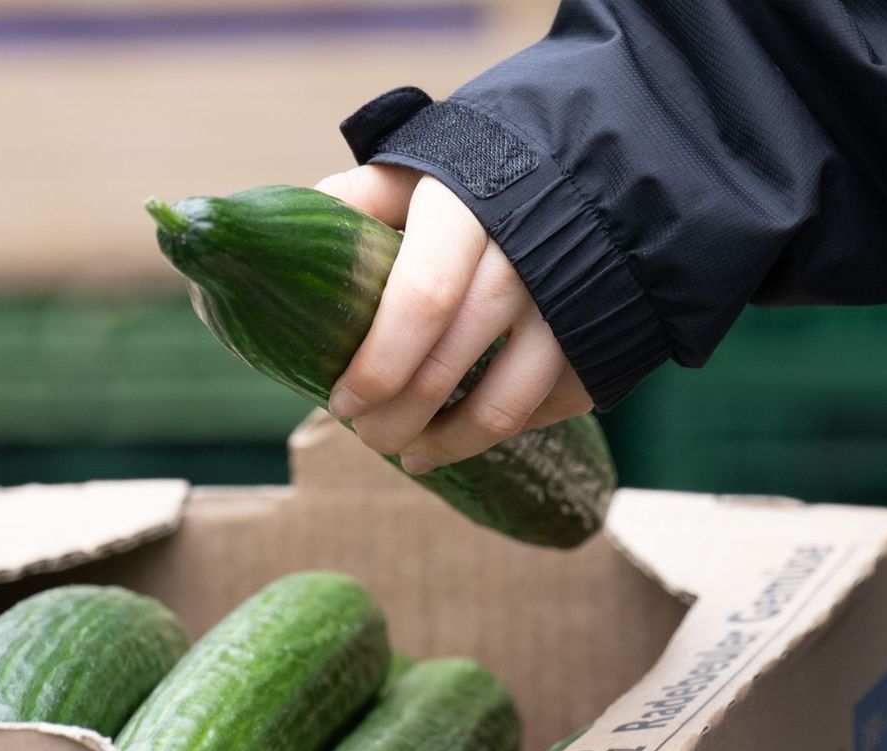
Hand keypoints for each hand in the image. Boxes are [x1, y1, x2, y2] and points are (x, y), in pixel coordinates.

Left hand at [315, 165, 592, 472]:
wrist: (602, 161)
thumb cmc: (486, 173)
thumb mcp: (422, 165)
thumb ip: (358, 199)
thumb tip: (283, 240)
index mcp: (466, 211)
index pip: (420, 300)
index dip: (378, 364)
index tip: (342, 403)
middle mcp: (524, 258)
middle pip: (449, 366)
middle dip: (397, 418)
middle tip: (367, 436)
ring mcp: (571, 304)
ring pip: (503, 405)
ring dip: (448, 442)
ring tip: (411, 454)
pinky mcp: (603, 337)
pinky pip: (551, 407)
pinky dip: (504, 432)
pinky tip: (466, 438)